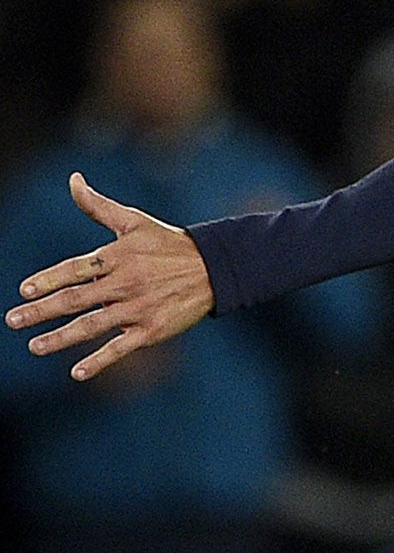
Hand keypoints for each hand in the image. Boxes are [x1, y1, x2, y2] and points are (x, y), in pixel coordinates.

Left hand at [5, 174, 215, 379]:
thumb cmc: (168, 243)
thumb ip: (97, 205)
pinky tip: (76, 373)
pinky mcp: (152, 329)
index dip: (48, 280)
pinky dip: (98, 361)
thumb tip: (72, 179)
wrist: (214, 269)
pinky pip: (120, 347)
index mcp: (117, 257)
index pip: (74, 269)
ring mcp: (138, 308)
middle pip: (75, 299)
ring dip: (60, 338)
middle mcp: (125, 283)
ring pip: (91, 326)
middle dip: (40, 311)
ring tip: (34, 347)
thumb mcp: (134, 221)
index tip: (24, 290)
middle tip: (13, 320)